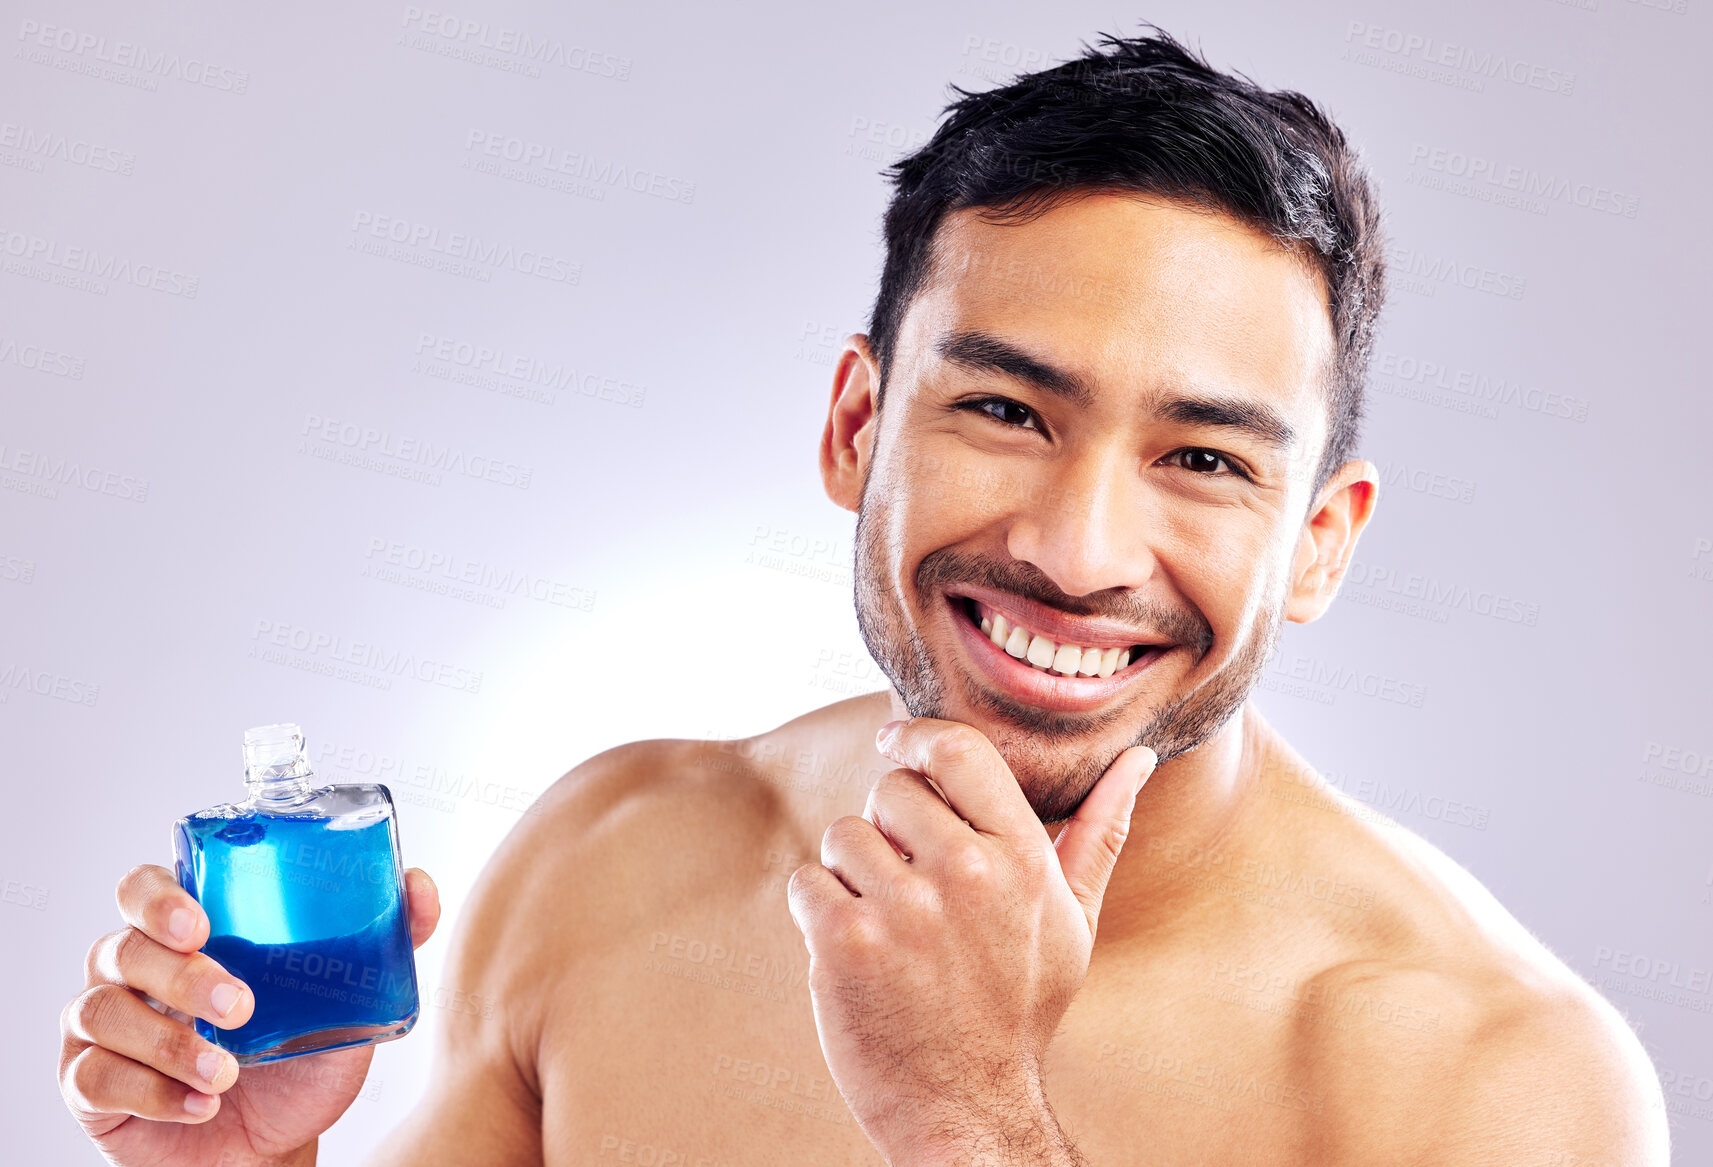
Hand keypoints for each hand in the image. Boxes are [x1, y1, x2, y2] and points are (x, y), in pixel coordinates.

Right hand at [58, 863, 440, 1166]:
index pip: (144, 889)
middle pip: (119, 947)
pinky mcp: (89, 1086)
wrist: (274, 1149)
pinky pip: (94, 1078)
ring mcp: (103, 1028)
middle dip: (178, 975)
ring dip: (168, 1042)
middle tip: (239, 1003)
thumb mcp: (349, 1001)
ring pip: (99, 1011)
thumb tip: (420, 885)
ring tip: (225, 1070)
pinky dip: (151, 1092)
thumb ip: (384, 940)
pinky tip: (200, 1104)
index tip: (202, 923)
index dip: (159, 898)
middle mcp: (132, 972)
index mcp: (184, 935)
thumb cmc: (298, 1063)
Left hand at [787, 718, 1155, 1165]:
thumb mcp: (1073, 920)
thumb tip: (1137, 758)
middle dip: (889, 829)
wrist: (966, 1107)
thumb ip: (1098, 832)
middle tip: (912, 890)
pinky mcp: (845, 942)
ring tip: (889, 928)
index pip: (959, 750)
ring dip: (852, 874)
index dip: (917, 737)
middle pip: (891, 789)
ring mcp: (904, 909)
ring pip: (844, 834)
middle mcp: (967, 874)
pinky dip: (817, 912)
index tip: (895, 743)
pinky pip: (807, 882)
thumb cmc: (1019, 1007)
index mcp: (1023, 860)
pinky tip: (856, 953)